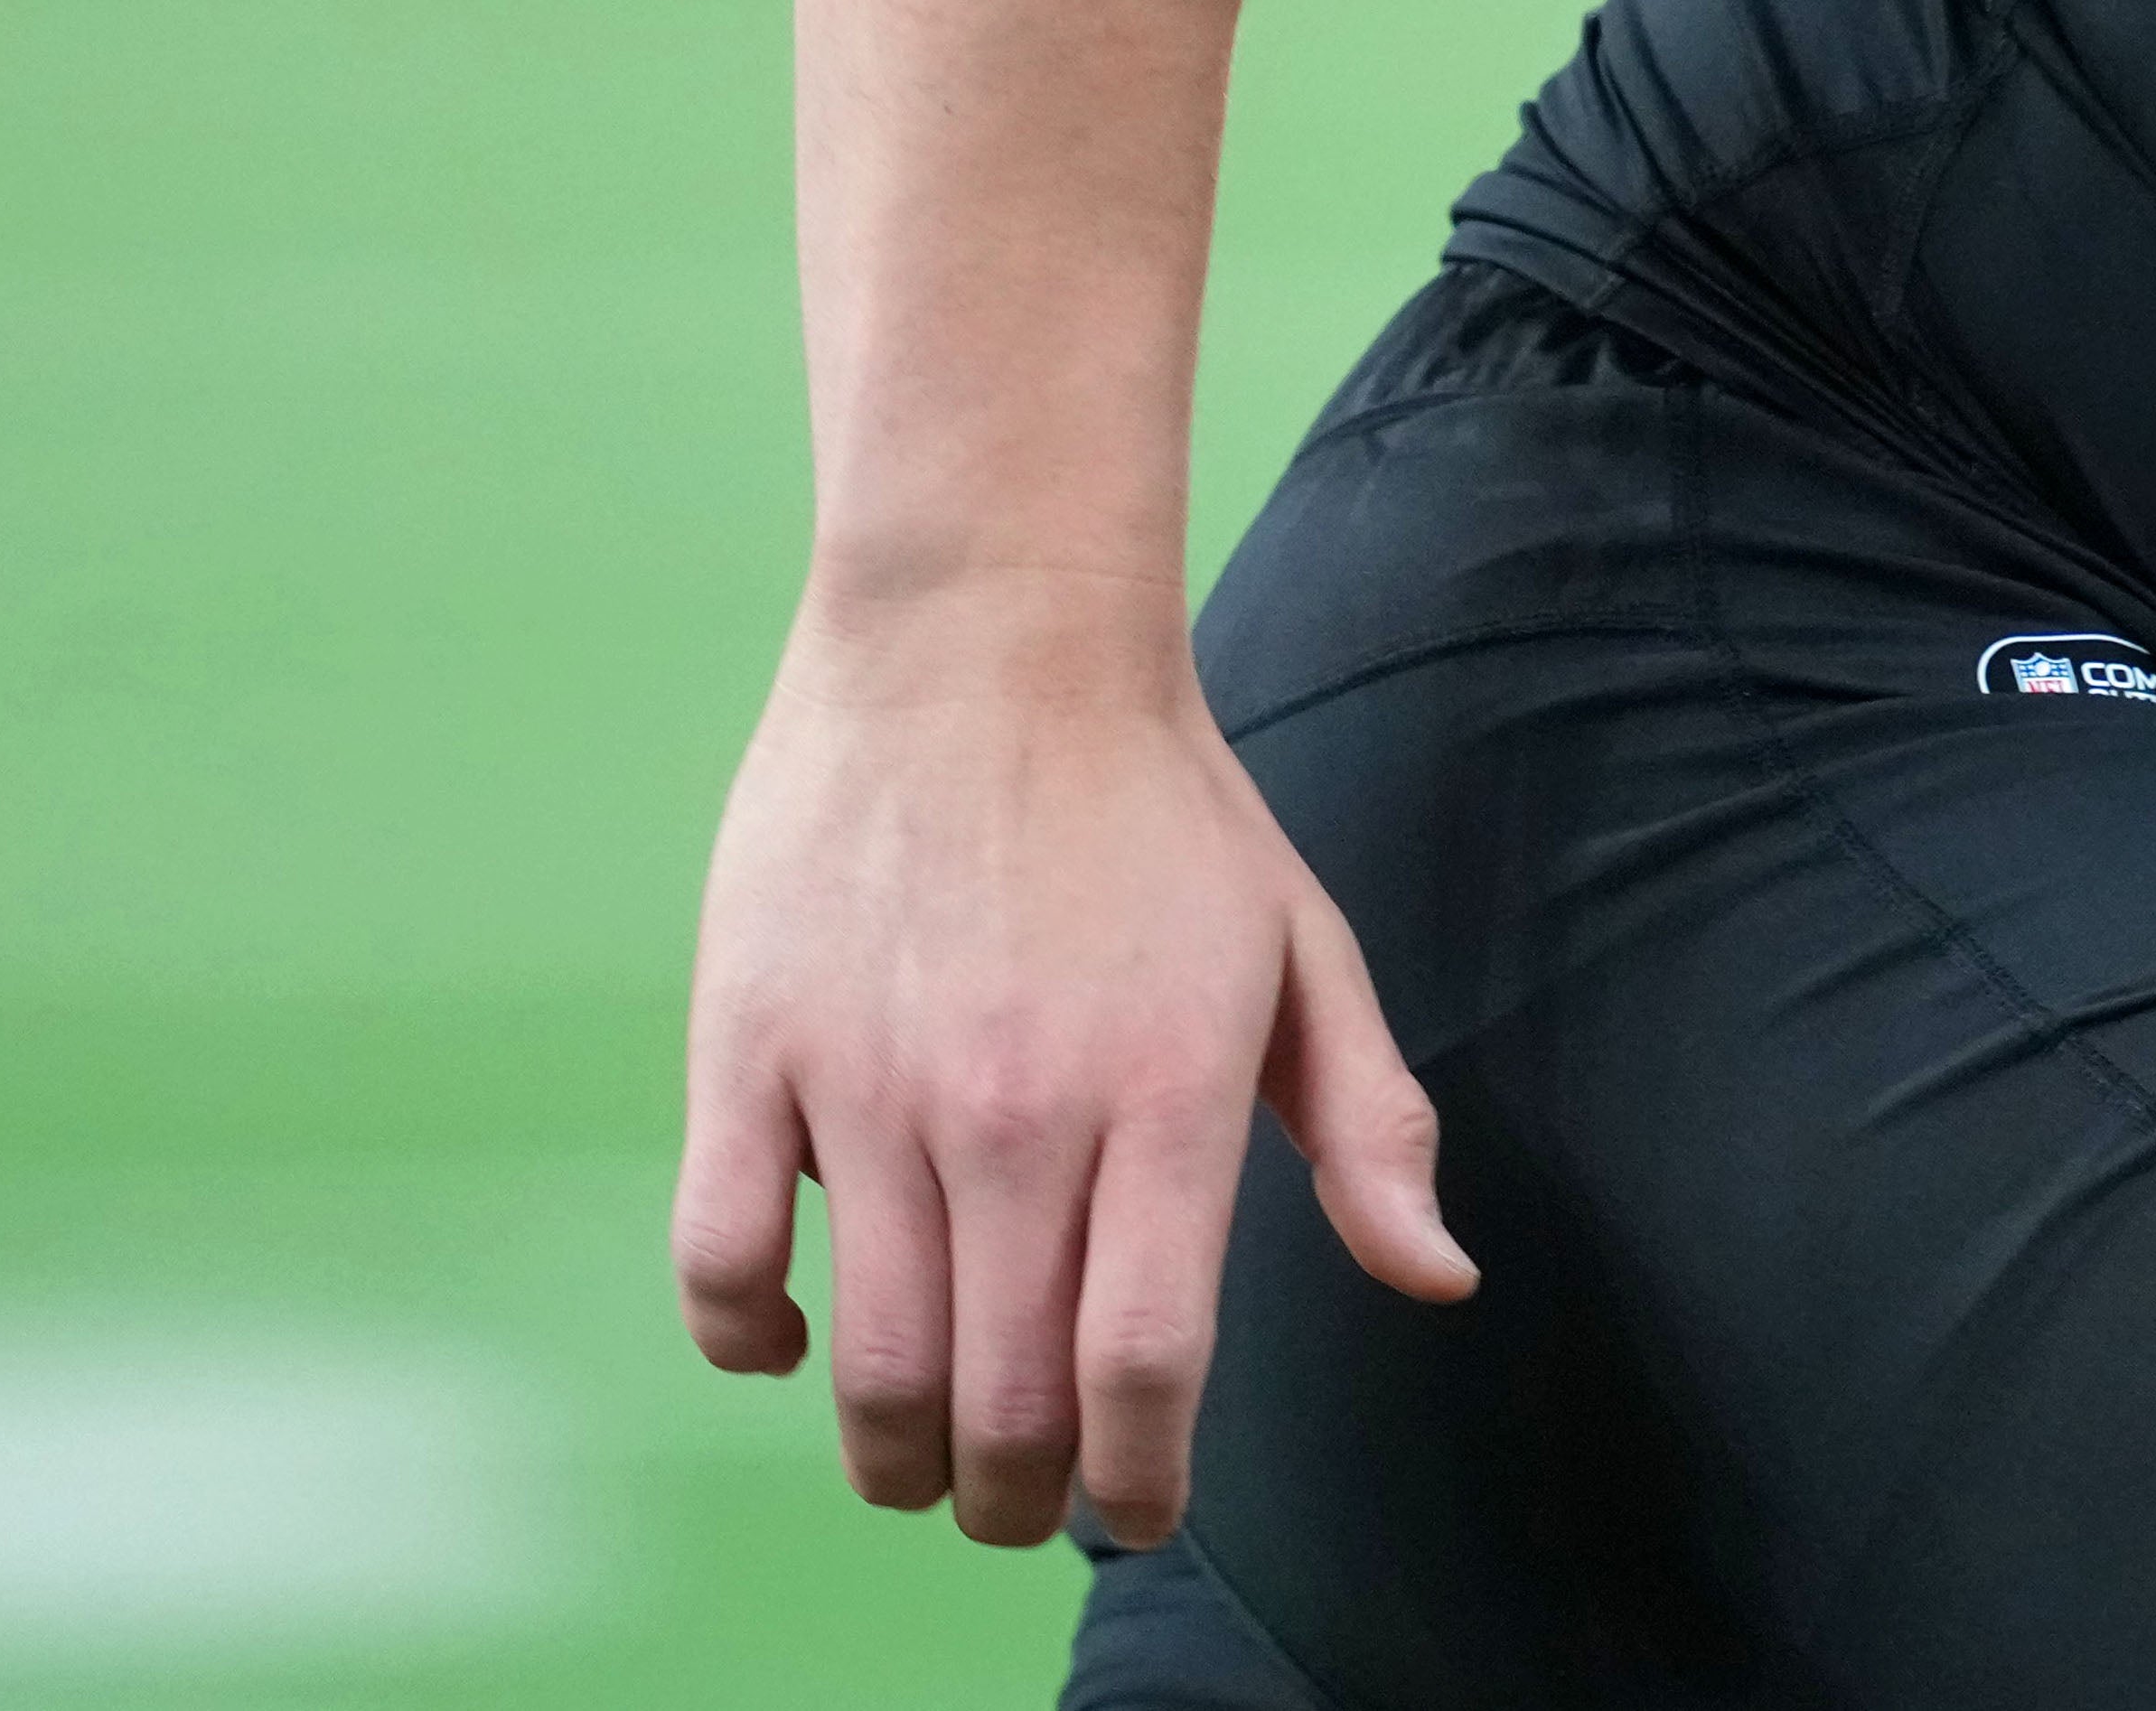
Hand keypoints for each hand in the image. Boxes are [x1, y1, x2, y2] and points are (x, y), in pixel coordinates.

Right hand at [673, 577, 1470, 1549]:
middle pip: (1005, 1398)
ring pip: (872, 1363)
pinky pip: (719, 1262)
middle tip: (1024, 1507)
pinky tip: (795, 1343)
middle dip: (1017, 1499)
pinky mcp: (748, 1049)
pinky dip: (749, 1342)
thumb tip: (1436, 1279)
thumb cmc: (1164, 807)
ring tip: (925, 1462)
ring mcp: (871, 1086)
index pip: (1146, 1365)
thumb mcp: (1306, 950)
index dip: (1138, 1484)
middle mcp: (1021, 1110)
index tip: (1138, 1514)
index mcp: (1170, 1092)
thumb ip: (1370, 1127)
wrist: (989, 640)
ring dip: (898, 1454)